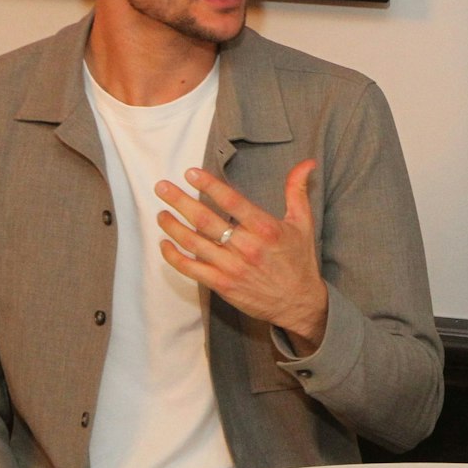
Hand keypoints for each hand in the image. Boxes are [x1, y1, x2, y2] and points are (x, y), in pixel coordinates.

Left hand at [156, 160, 329, 348]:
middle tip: (161, 187)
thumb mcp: (303, 223)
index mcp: (266, 229)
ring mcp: (231, 267)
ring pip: (193, 243)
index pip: (231, 201)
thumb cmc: (299, 261)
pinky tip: (165, 244)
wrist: (299, 303)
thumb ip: (298, 191)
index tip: (190, 173)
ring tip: (161, 213)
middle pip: (204, 219)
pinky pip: (190, 268)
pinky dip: (173, 256)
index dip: (209, 185)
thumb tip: (307, 164)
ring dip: (172, 226)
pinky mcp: (222, 284)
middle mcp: (246, 247)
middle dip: (179, 201)